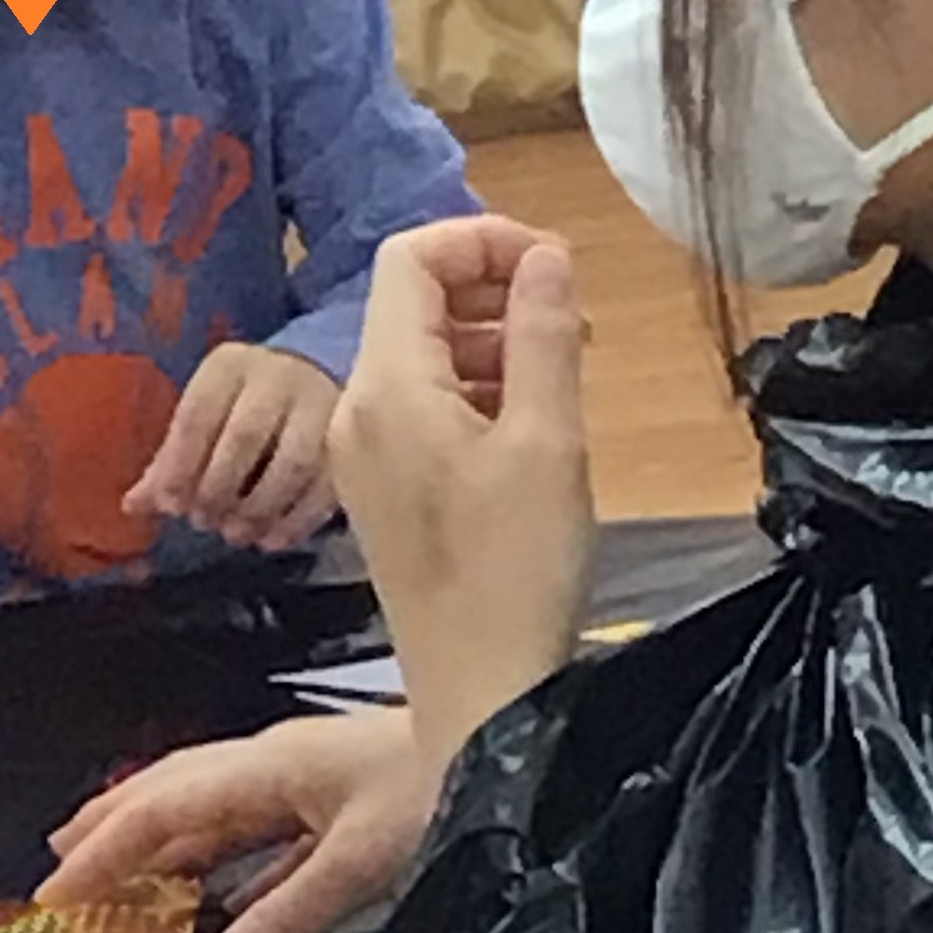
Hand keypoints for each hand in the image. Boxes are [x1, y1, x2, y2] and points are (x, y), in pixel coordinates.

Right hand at [37, 709, 436, 932]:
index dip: (101, 853)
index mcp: (267, 769)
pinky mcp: (336, 804)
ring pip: (209, 813)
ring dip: (157, 843)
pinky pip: (254, 838)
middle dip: (110, 830)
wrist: (510, 730)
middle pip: (170, 795)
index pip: (160, 810)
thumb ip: (284, 920)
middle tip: (56, 869)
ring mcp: (304, 782)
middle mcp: (273, 766)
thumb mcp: (360, 862)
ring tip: (114, 872)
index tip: (52, 896)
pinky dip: (218, 865)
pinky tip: (216, 899)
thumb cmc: (439, 786)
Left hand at [124, 345, 338, 552]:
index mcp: (229, 366)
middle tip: (204, 521)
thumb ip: (170, 459)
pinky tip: (271, 539)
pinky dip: (296, 520)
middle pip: (244, 438)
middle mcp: (277, 377)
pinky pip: (326, 485)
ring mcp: (321, 405)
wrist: (318, 372)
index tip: (169, 506)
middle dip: (217, 489)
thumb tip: (133, 507)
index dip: (179, 466)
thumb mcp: (205, 415)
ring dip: (259, 508)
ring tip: (236, 533)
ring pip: (292, 463)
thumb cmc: (244, 402)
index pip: (197, 416)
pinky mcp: (350, 438)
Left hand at [329, 218, 593, 763]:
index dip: (483, 240)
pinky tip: (532, 423)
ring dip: (491, 342)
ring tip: (566, 370)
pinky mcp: (383, 491)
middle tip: (576, 325)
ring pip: (421, 356)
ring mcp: (363, 455)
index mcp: (386, 388)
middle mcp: (356, 412)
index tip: (556, 265)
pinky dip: (476, 391)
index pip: (409, 259)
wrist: (478, 692)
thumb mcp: (548, 440)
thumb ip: (543, 335)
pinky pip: (421, 408)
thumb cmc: (517, 572)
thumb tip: (546, 256)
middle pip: (412, 303)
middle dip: (494, 291)